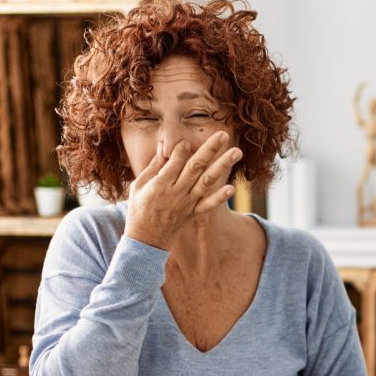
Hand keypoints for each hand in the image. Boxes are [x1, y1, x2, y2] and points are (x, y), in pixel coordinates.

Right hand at [125, 131, 241, 248]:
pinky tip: (232, 188)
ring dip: (222, 166)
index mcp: (160, 184)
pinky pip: (208, 205)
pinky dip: (219, 197)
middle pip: (196, 167)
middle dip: (210, 149)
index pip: (175, 161)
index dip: (182, 148)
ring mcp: (186, 204)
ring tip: (237, 152)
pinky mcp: (193, 213)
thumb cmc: (140, 208)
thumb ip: (153, 166)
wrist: (146, 241)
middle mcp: (176, 193)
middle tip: (223, 134)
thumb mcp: (138, 186)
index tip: (187, 142)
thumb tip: (165, 146)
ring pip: (206, 182)